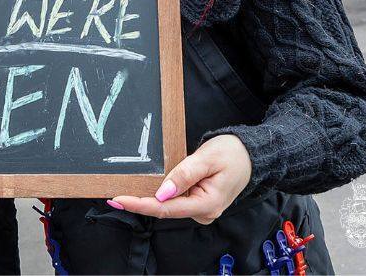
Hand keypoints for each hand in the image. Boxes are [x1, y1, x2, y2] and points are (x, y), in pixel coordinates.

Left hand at [109, 135, 251, 223]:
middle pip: (164, 209)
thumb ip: (184, 174)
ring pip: (168, 205)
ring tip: (127, 190)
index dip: (140, 205)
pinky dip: (160, 193)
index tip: (119, 200)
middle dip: (140, 202)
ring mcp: (200, 208)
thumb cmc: (232, 154)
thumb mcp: (206, 158)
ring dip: (149, 198)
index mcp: (207, 204)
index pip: (166, 209)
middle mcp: (203, 211)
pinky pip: (175, 199)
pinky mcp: (197, 201)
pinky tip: (146, 187)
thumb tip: (162, 193)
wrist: (250, 154)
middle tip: (114, 196)